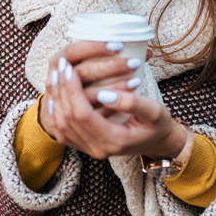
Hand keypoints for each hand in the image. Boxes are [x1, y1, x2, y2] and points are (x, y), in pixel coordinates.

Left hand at [38, 43, 185, 161]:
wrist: (158, 142)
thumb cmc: (158, 124)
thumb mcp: (155, 111)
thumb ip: (132, 104)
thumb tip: (105, 94)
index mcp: (114, 140)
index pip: (82, 114)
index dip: (72, 90)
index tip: (69, 68)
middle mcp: (97, 148)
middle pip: (67, 119)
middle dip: (61, 90)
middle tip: (61, 66)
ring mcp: (89, 149)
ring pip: (61, 125)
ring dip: (56, 98)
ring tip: (56, 75)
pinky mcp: (85, 144)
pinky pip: (62, 130)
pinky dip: (57, 110)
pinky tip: (56, 93)